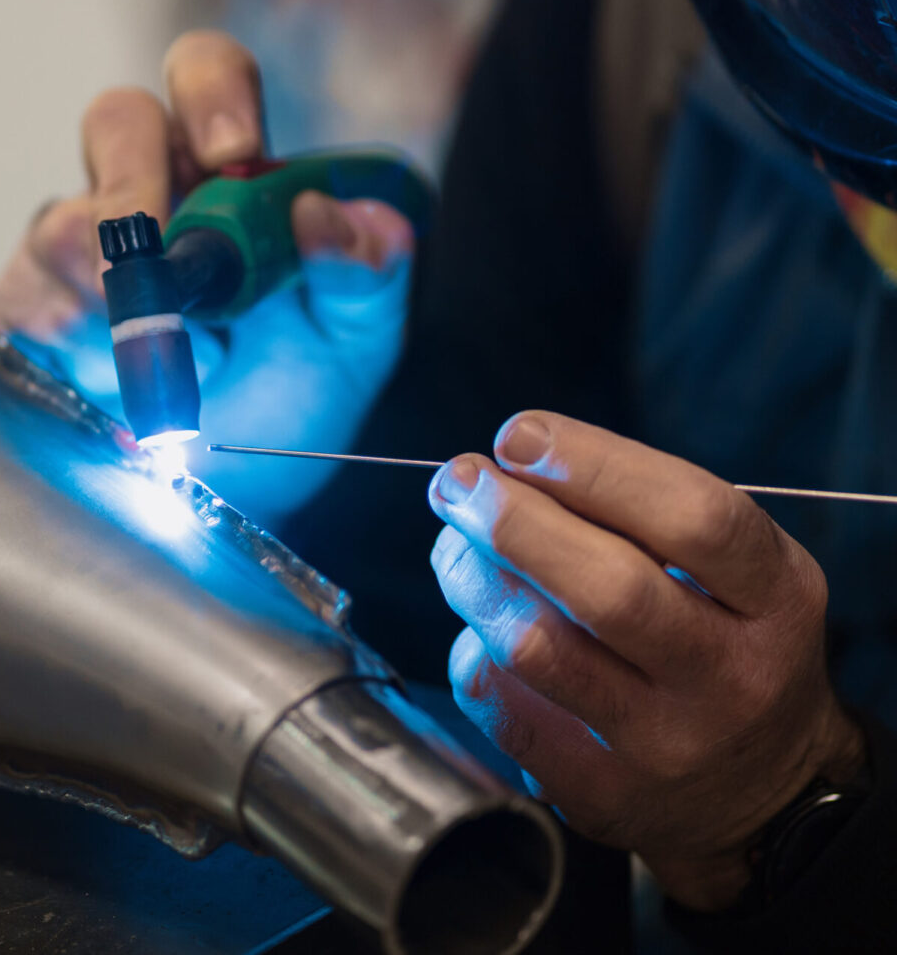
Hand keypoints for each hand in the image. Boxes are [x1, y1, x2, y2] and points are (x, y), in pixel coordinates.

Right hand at [0, 30, 413, 520]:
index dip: (211, 92)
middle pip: (115, 120)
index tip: (233, 154)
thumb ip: (363, 274)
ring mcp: (76, 246)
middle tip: (165, 254)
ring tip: (175, 370)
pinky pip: (25, 305)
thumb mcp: (352, 336)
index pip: (205, 74)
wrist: (236, 484)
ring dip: (118, 301)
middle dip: (138, 182)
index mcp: (225, 168)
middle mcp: (144, 186)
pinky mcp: (29, 309)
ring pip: (61, 224)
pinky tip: (116, 387)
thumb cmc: (294, 388)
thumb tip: (326, 213)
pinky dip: (75, 349)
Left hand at [428, 410, 866, 910]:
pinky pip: (502, 705)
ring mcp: (665, 748)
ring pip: (537, 647)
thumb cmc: (720, 637)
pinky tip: (478, 626)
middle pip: (608, 588)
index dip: (594, 465)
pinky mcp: (600, 797)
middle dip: (510, 519)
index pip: (694, 520)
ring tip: (457, 543)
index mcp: (776, 599)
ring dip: (472, 576)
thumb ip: (640, 508)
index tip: (519, 435)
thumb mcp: (733, 568)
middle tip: (458, 480)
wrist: (758, 794)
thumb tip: (513, 460)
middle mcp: (730, 678)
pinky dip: (471, 647)